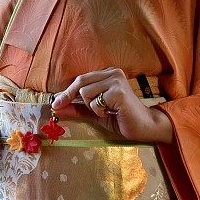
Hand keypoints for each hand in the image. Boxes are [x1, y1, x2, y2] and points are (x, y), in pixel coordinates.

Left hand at [51, 68, 172, 143]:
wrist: (144, 127)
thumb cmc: (121, 118)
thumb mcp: (96, 112)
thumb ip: (78, 108)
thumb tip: (58, 108)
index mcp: (108, 74)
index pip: (81, 79)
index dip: (67, 92)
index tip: (55, 102)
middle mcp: (112, 72)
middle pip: (81, 82)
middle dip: (68, 96)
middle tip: (58, 107)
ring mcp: (116, 80)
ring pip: (86, 92)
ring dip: (91, 107)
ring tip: (106, 111)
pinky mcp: (118, 91)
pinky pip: (95, 101)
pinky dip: (99, 111)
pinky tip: (111, 112)